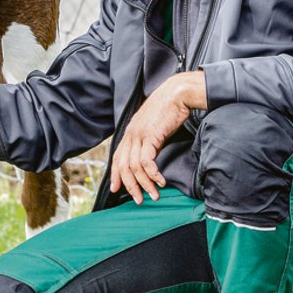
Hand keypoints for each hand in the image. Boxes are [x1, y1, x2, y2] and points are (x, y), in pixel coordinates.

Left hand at [110, 72, 207, 204]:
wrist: (177, 93)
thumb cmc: (168, 109)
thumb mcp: (153, 127)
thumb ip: (148, 141)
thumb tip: (149, 158)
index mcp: (130, 131)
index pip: (117, 157)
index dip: (115, 174)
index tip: (116, 189)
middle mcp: (131, 134)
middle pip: (123, 165)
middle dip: (130, 186)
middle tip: (139, 199)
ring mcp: (139, 135)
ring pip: (135, 167)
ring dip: (144, 184)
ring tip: (154, 195)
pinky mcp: (150, 136)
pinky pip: (146, 161)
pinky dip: (153, 174)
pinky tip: (160, 181)